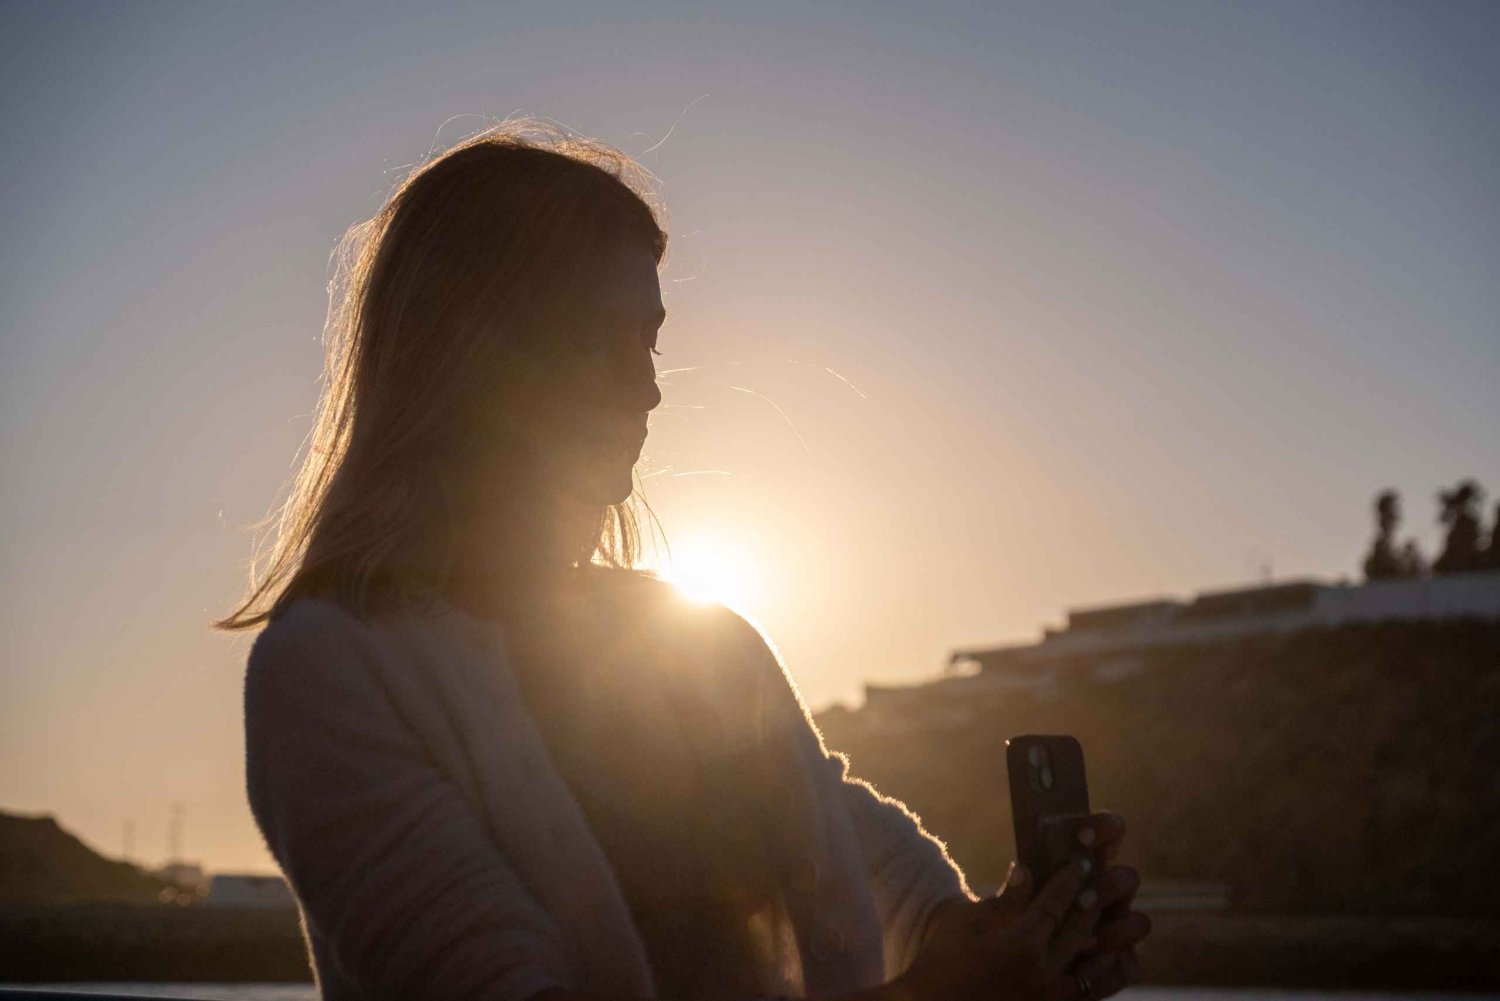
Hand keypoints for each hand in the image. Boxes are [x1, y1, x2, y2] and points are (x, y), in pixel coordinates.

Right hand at [903, 812, 1149, 1000]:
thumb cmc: (942, 959)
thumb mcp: (968, 922)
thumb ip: (1006, 899)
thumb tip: (1028, 869)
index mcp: (1022, 947)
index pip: (1056, 905)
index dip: (1070, 881)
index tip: (1082, 862)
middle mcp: (1044, 976)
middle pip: (1083, 931)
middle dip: (1096, 903)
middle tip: (1106, 882)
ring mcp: (1051, 1000)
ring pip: (1098, 968)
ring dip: (1110, 941)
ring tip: (1115, 920)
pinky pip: (1091, 993)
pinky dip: (1104, 975)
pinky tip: (1106, 960)